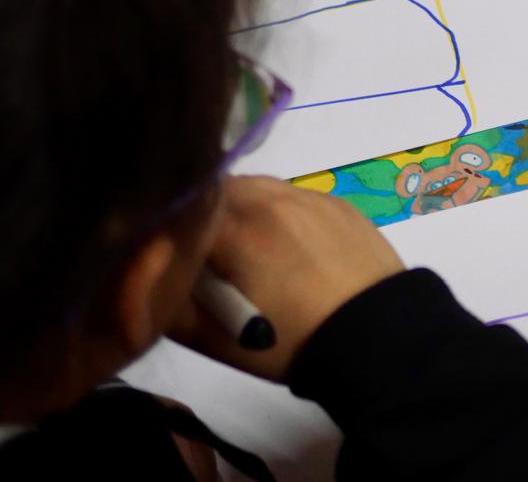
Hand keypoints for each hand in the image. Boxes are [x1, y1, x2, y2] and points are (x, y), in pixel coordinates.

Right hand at [170, 177, 403, 381]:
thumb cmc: (289, 342)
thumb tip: (152, 277)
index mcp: (237, 229)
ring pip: (258, 187)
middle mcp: (272, 200)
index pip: (183, 209)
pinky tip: (288, 244)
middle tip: (208, 252)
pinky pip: (294, 194)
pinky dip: (279, 211)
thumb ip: (170, 305)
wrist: (375, 334)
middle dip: (205, 214)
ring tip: (248, 249)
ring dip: (243, 208)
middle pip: (220, 189)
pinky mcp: (338, 203)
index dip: (170, 230)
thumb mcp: (215, 339)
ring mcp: (309, 196)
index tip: (171, 254)